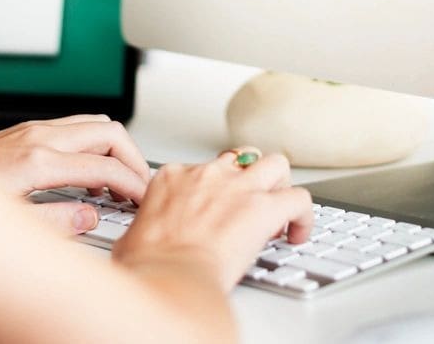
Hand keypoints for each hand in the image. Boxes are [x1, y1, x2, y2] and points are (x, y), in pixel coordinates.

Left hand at [0, 114, 151, 233]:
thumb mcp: (11, 224)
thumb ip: (57, 222)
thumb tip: (88, 216)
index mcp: (39, 161)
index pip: (105, 166)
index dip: (132, 184)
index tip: (142, 200)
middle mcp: (38, 137)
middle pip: (108, 131)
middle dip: (132, 157)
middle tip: (140, 185)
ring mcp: (31, 130)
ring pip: (93, 123)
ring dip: (114, 148)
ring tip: (118, 180)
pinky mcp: (24, 131)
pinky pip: (74, 127)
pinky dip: (93, 144)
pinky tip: (88, 170)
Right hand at [112, 149, 313, 290]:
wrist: (169, 276)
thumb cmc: (149, 265)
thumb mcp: (130, 239)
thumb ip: (140, 232)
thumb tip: (134, 245)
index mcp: (174, 177)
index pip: (200, 170)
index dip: (215, 192)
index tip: (217, 213)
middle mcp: (208, 174)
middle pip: (241, 157)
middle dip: (251, 175)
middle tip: (253, 201)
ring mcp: (238, 187)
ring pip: (276, 163)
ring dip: (281, 183)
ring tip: (281, 208)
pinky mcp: (265, 208)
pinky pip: (300, 199)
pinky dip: (304, 215)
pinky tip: (297, 234)